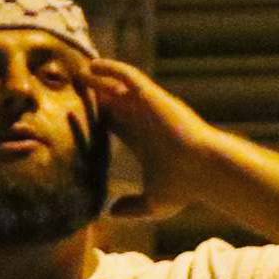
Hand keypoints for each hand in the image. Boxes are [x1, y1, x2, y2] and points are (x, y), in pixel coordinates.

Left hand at [88, 59, 220, 219]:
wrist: (203, 170)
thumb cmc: (183, 188)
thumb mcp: (152, 204)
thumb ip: (131, 207)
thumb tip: (110, 213)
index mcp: (144, 142)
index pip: (117, 125)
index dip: (100, 119)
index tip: (79, 116)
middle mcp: (146, 122)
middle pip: (116, 104)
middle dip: (97, 96)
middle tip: (75, 89)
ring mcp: (149, 108)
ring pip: (119, 87)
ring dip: (99, 79)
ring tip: (78, 73)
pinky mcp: (152, 97)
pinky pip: (128, 76)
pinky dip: (111, 69)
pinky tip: (93, 66)